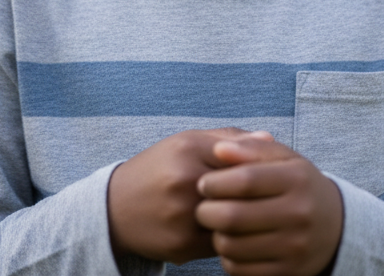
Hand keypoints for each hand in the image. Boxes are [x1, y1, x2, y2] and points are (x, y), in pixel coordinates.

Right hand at [107, 128, 272, 264]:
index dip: (259, 169)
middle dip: (255, 197)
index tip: (264, 176)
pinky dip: (228, 239)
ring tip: (248, 215)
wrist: (114, 209)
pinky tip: (226, 232)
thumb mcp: (186, 142)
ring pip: (235, 220)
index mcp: (189, 149)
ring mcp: (183, 216)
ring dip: (244, 220)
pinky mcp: (182, 245)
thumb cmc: (157, 170)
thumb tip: (270, 140)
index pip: (242, 158)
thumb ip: (228, 139)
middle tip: (264, 199)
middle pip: (242, 191)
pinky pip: (222, 243)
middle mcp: (184, 181)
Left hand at [195, 137, 343, 275]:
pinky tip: (234, 243)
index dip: (215, 182)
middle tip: (204, 206)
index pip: (244, 180)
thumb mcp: (284, 159)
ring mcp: (294, 247)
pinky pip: (238, 268)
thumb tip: (219, 149)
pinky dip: (228, 257)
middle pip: (233, 216)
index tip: (204, 183)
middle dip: (207, 211)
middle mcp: (299, 214)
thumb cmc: (298, 186)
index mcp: (297, 179)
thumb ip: (251, 149)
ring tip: (219, 225)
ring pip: (231, 246)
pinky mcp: (286, 272)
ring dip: (216, 235)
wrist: (335, 227)